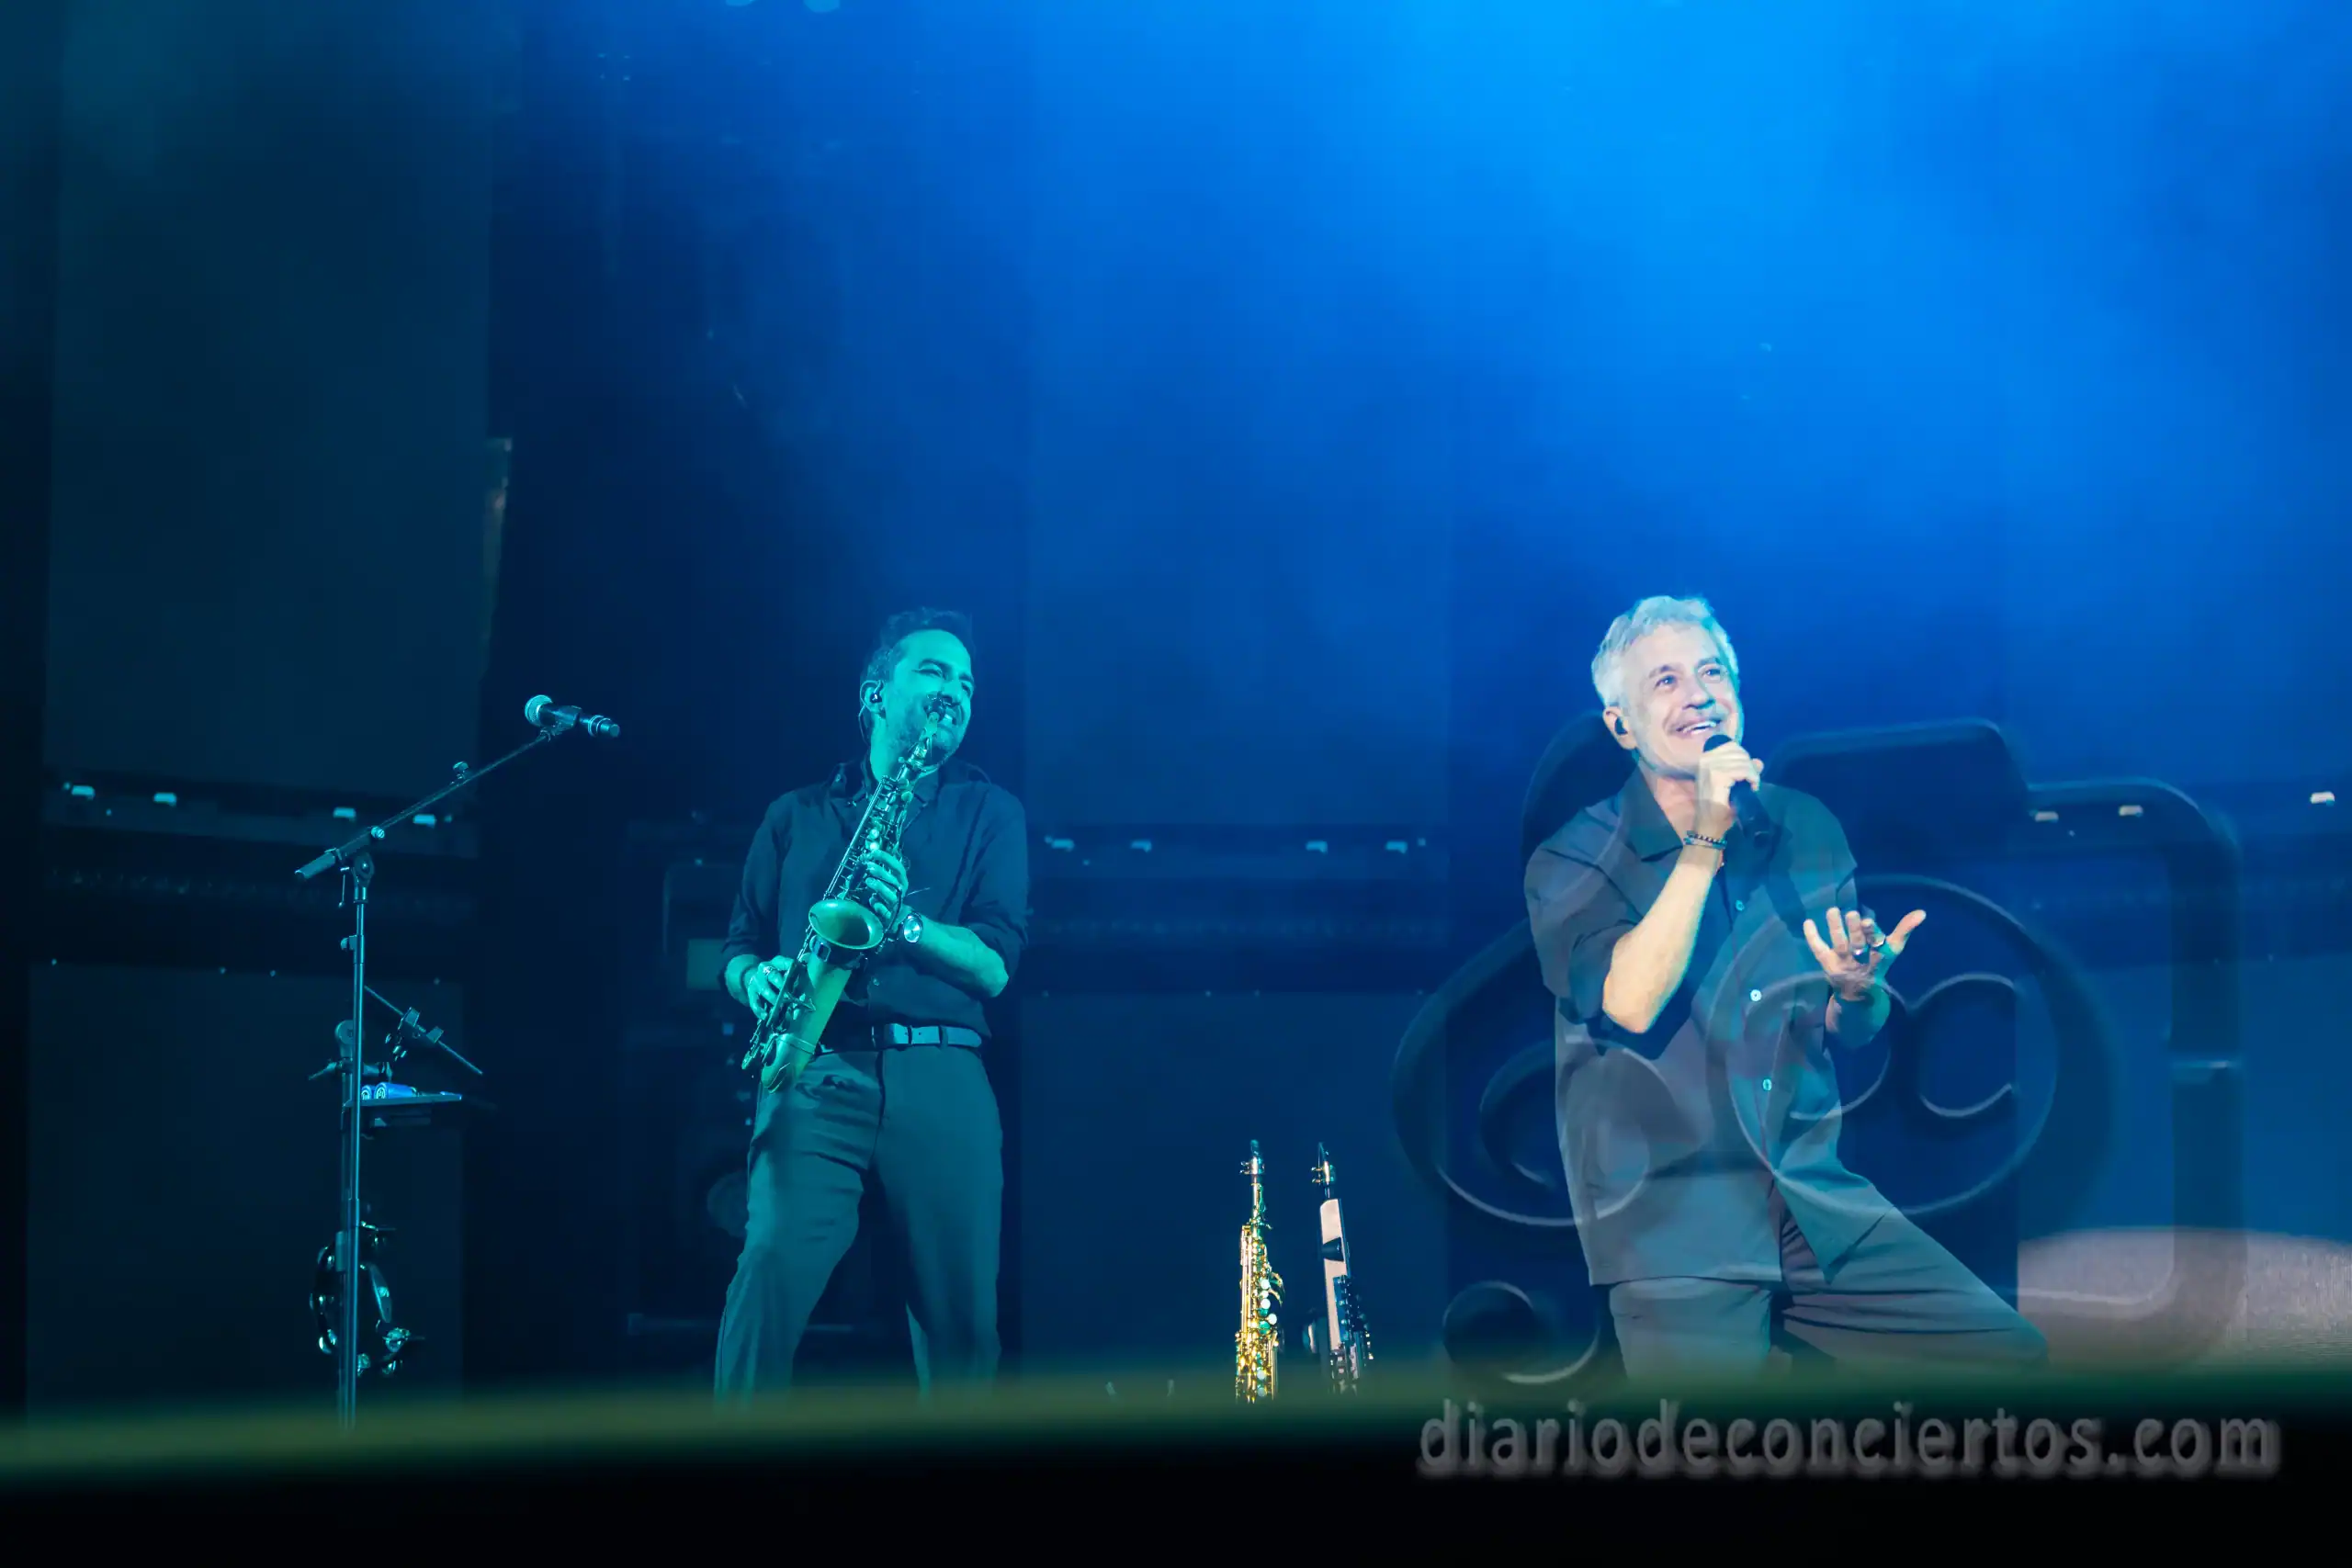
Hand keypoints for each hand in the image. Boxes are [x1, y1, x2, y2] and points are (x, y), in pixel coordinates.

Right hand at [745, 955, 796, 1019]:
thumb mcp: (787, 973)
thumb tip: (806, 994)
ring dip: (773, 999)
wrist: (757, 977)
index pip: (785, 962)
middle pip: (773, 976)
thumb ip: (797, 979)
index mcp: (777, 962)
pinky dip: (760, 1010)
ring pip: (764, 989)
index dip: (791, 967)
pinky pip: (754, 1002)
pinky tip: (766, 1016)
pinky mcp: (751, 993)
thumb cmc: (779, 976)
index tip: (799, 971)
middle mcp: (765, 969)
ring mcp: (757, 981)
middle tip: (789, 996)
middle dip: (781, 985)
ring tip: (780, 1008)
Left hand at [860, 850, 907, 920]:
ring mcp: (895, 903)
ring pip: (890, 895)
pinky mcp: (889, 915)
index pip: (897, 867)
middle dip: (881, 872)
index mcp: (901, 881)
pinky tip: (872, 901)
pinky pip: (885, 910)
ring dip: (879, 886)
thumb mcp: (883, 882)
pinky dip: (878, 905)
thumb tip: (859, 864)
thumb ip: (874, 872)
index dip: (887, 859)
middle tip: (868, 866)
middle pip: (893, 880)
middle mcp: (900, 891)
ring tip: (867, 880)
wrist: (895, 916)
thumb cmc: (887, 894)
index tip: (873, 852)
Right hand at [1692, 740, 1761, 838]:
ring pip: (1742, 760)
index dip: (1743, 757)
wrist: (1708, 825)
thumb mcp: (1733, 785)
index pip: (1731, 745)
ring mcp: (1710, 767)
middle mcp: (1706, 759)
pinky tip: (1752, 787)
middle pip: (1738, 751)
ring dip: (1752, 773)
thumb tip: (1759, 762)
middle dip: (1749, 766)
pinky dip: (1752, 778)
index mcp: (1706, 758)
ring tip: (1751, 786)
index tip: (1746, 773)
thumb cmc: (1718, 807)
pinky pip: (1743, 770)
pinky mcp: (1717, 776)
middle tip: (1751, 782)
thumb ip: (1745, 770)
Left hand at [1804, 906, 1924, 1000]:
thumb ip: (1904, 930)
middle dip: (1854, 931)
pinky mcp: (1827, 964)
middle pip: (1857, 945)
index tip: (1868, 921)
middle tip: (1851, 914)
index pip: (1876, 945)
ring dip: (1835, 929)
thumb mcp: (1891, 949)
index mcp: (1878, 958)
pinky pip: (1818, 950)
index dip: (1872, 934)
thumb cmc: (1877, 966)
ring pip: (1838, 945)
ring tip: (1832, 910)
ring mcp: (1842, 963)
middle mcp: (1860, 961)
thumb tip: (1921, 913)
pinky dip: (1812, 937)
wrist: (1859, 994)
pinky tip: (1807, 922)